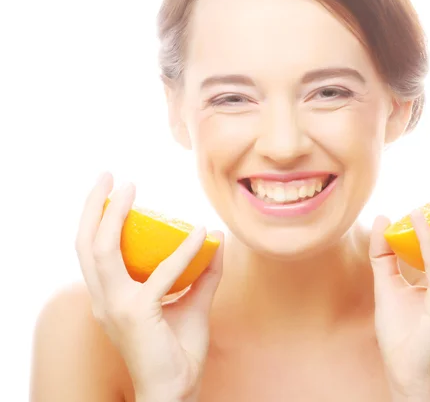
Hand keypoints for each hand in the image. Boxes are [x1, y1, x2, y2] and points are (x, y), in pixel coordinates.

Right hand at [75, 173, 223, 400]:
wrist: (175, 390)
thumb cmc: (178, 351)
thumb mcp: (192, 304)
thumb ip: (203, 274)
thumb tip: (217, 240)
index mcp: (110, 297)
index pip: (91, 252)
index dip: (95, 219)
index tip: (111, 191)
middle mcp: (104, 300)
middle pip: (85, 244)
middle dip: (92, 206)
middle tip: (108, 176)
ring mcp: (116, 307)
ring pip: (103, 251)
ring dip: (113, 215)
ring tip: (129, 187)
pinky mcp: (137, 314)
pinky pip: (161, 274)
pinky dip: (182, 250)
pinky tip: (200, 232)